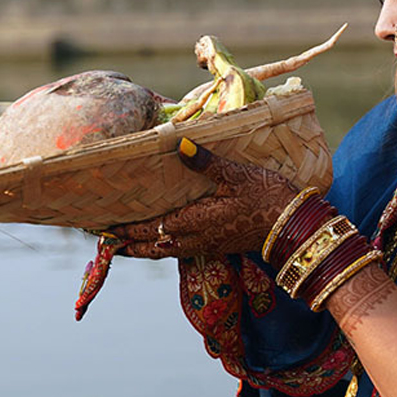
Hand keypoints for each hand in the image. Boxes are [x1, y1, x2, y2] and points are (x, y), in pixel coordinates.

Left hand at [108, 138, 299, 258]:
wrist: (295, 226)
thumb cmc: (267, 197)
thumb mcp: (236, 175)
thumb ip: (205, 163)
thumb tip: (179, 145)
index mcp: (194, 222)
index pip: (148, 228)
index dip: (123, 230)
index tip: (101, 228)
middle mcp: (195, 239)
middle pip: (151, 247)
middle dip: (127, 244)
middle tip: (105, 240)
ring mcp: (206, 246)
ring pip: (165, 251)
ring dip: (144, 248)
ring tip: (125, 244)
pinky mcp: (217, 246)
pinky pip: (181, 250)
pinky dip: (163, 246)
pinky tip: (163, 238)